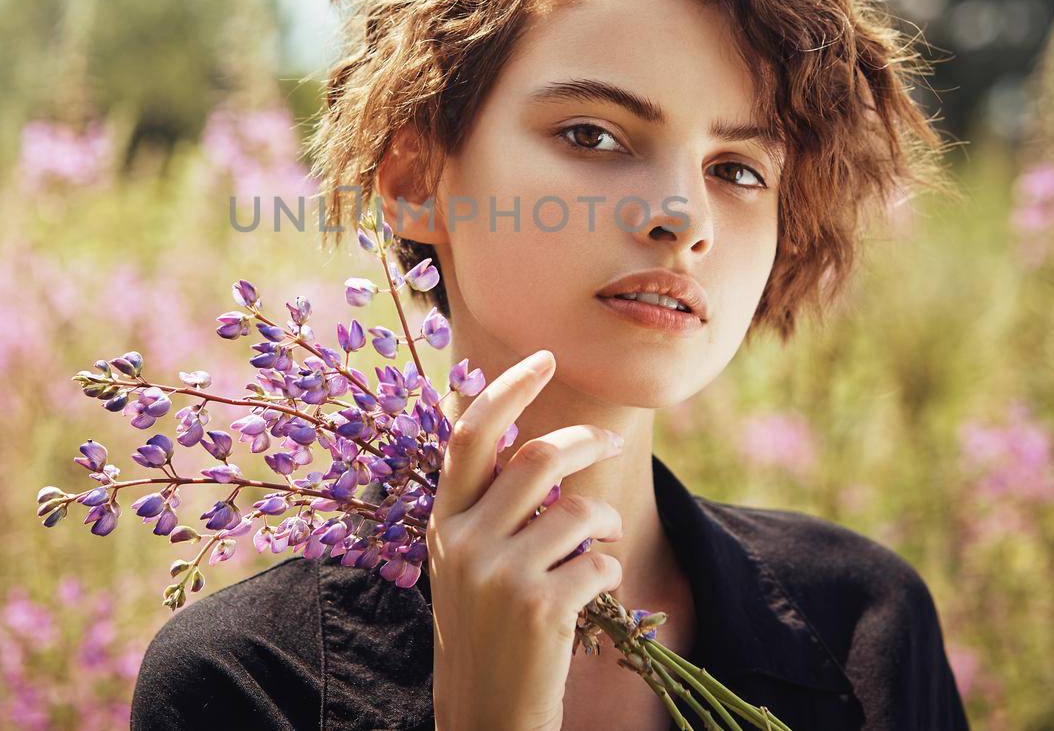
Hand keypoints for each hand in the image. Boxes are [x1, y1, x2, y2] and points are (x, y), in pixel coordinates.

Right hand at [426, 348, 626, 730]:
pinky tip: (592, 593)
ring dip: (605, 522)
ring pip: (578, 511)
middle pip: (537, 458)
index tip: (544, 358)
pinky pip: (598, 561)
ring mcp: (500, 575)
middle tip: (611, 443)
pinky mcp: (540, 607)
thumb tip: (527, 445)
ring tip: (601, 543)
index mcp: (443, 523)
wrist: (484, 718)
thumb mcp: (465, 564)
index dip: (508, 390)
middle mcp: (464, 541)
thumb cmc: (484, 634)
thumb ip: (486, 508)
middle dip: (586, 442)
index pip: (471, 436)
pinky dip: (608, 571)